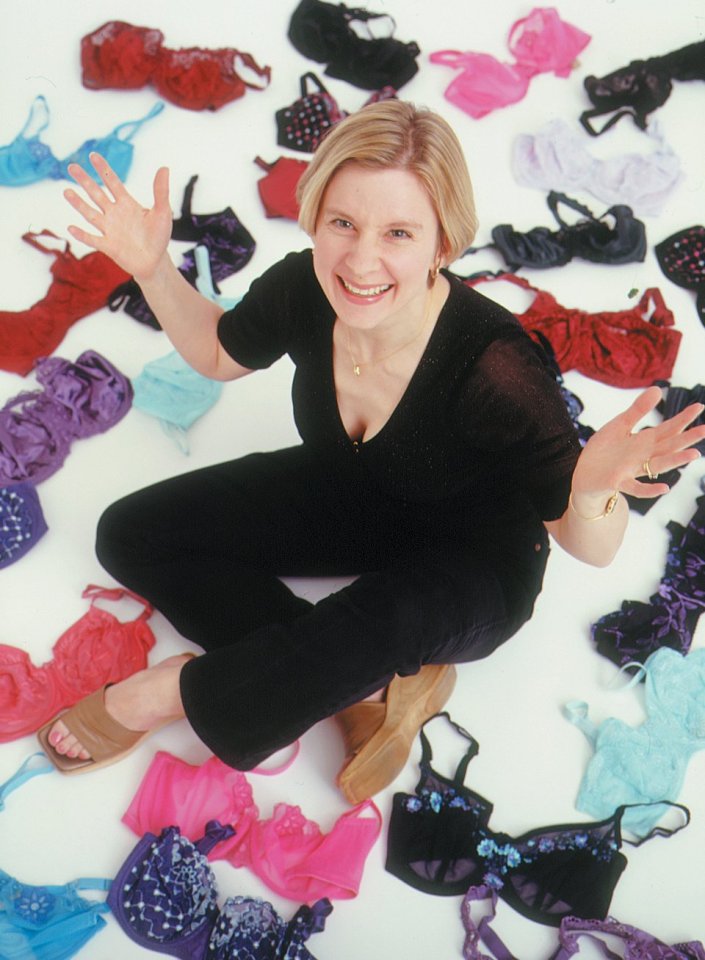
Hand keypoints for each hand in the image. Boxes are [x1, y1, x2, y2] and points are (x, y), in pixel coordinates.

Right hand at [63, 152, 172, 282]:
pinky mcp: (108, 246)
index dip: (103, 170)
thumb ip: (161, 191)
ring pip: (90, 214)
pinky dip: (82, 235)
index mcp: (127, 204)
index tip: (93, 155)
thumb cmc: (158, 236)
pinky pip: (92, 239)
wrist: (154, 261)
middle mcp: (114, 214)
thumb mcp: (163, 212)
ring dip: (79, 204)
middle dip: (85, 181)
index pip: (112, 183)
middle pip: (96, 194)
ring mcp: (109, 230)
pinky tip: (71, 228)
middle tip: (71, 166)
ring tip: (66, 191)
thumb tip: (165, 168)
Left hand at [571, 385, 704, 502]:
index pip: (668, 429)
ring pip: (658, 465)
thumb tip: (658, 389)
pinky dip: (650, 489)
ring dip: (675, 460)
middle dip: (687, 438)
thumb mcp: (620, 425)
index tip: (699, 406)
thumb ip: (638, 410)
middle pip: (668, 446)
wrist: (585, 475)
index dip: (683, 418)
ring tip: (694, 454)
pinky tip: (665, 488)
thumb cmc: (605, 450)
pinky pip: (636, 487)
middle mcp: (643, 456)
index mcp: (644, 441)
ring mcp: (632, 470)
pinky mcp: (618, 482)